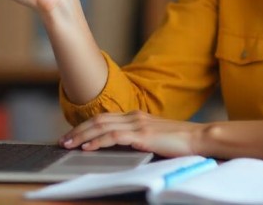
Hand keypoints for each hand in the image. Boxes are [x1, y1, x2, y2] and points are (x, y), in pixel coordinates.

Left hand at [59, 111, 204, 157]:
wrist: (199, 137)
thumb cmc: (179, 141)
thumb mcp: (153, 137)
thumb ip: (137, 138)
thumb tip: (120, 146)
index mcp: (136, 116)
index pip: (105, 118)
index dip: (86, 125)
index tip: (73, 135)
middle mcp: (134, 116)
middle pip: (99, 120)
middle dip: (78, 129)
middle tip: (63, 140)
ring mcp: (138, 124)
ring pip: (102, 126)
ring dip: (82, 135)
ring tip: (69, 143)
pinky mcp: (143, 135)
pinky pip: (114, 137)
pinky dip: (98, 141)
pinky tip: (88, 147)